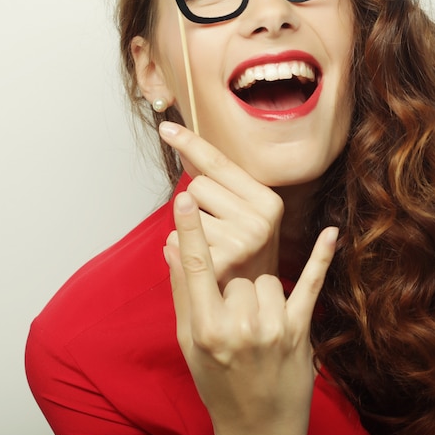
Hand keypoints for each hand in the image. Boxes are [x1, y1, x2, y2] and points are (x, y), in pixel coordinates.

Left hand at [159, 121, 283, 288]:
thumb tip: (183, 144)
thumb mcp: (246, 215)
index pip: (220, 163)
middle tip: (218, 230)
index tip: (166, 127)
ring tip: (213, 249)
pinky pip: (174, 239)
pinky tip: (204, 263)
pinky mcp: (221, 262)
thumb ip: (220, 183)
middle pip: (196, 186)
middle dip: (197, 204)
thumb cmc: (245, 255)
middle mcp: (260, 218)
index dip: (190, 143)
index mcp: (269, 201)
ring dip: (189, 229)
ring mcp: (242, 241)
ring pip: (183, 212)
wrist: (254, 307)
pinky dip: (180, 250)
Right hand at [164, 191, 337, 434]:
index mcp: (205, 329)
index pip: (194, 268)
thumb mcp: (189, 345)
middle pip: (235, 272)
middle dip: (233, 287)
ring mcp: (274, 328)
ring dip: (260, 293)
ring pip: (264, 277)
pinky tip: (331, 233)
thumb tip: (172, 248)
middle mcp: (239, 327)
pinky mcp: (300, 329)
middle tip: (233, 318)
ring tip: (256, 323)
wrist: (259, 429)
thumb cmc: (218, 384)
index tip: (184, 197)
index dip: (188, 230)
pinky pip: (310, 283)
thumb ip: (183, 295)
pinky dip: (320, 257)